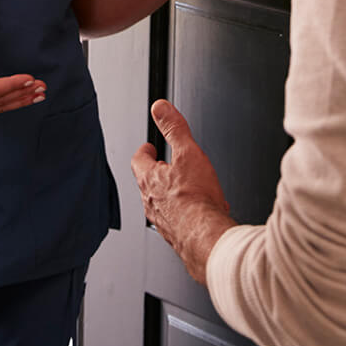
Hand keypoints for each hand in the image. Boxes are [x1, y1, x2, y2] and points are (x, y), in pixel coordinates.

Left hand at [131, 99, 235, 284]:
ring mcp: (162, 221)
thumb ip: (174, 128)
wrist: (207, 238)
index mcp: (150, 180)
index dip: (145, 151)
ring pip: (161, 203)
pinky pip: (176, 221)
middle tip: (167, 166)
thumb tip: (160, 108)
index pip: (139, 160)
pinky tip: (200, 213)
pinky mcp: (176, 236)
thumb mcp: (188, 153)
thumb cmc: (197, 200)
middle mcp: (151, 202)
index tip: (150, 146)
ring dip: (171, 195)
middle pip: (148, 183)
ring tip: (185, 189)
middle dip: (158, 173)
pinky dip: (185, 214)